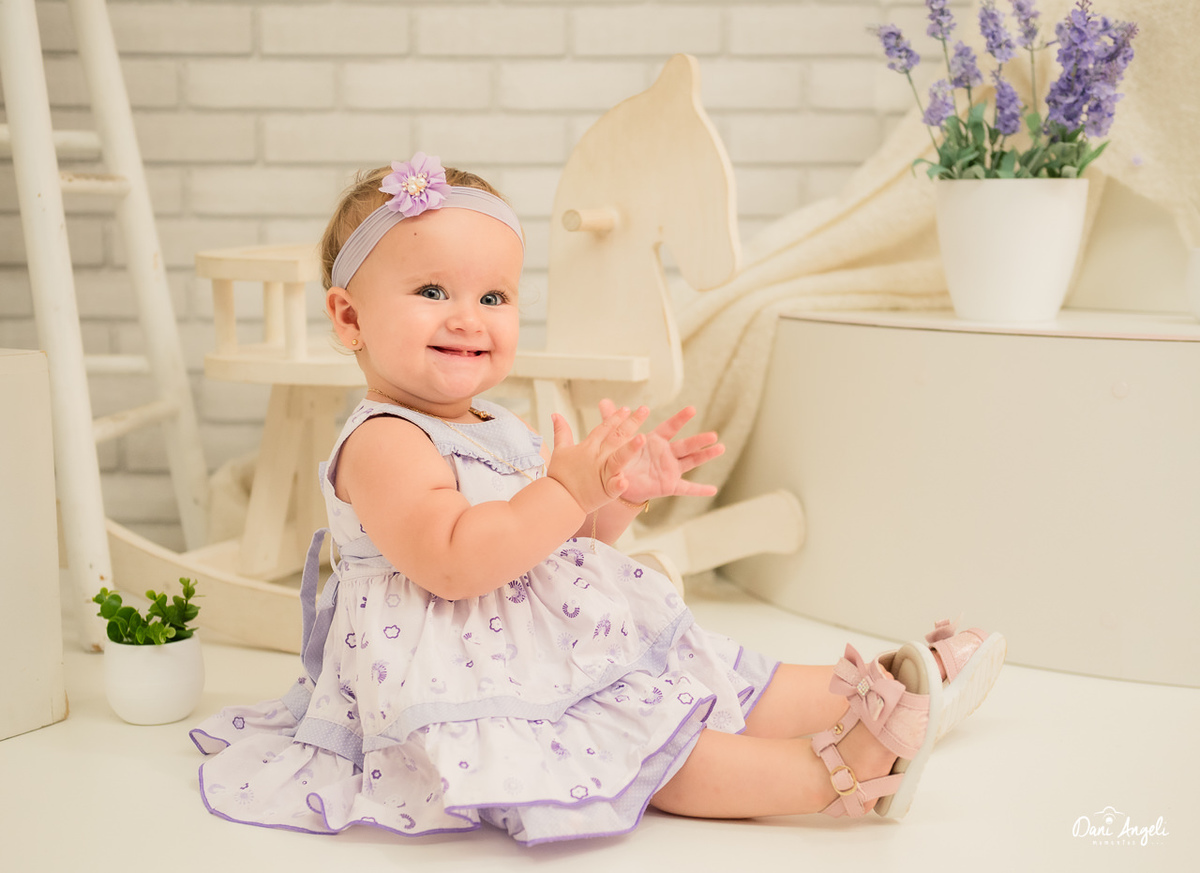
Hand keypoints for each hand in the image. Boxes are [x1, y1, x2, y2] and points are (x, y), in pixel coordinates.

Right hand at [547, 406, 648, 512]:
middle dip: (630, 423)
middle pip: (616, 437)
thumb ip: (561, 431)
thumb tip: (556, 414)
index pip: (604, 428)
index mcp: (588, 447)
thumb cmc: (560, 476)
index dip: (615, 418)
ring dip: (630, 448)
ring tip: (642, 438)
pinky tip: (625, 481)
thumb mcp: (560, 450)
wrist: (557, 499)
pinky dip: (618, 484)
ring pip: (619, 458)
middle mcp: (597, 457)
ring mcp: (602, 473)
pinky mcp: (604, 491)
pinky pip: (613, 486)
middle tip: (644, 410)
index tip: (626, 408)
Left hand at [598, 399, 723, 503]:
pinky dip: (699, 489)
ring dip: (705, 456)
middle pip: (686, 445)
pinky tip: (713, 490)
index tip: (691, 409)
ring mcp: (670, 469)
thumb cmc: (622, 457)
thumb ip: (612, 420)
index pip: (670, 428)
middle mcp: (666, 454)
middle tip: (713, 435)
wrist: (618, 481)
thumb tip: (604, 402)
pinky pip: (686, 488)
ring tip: (720, 449)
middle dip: (699, 440)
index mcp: (656, 441)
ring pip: (691, 461)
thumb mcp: (617, 439)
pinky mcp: (669, 485)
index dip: (680, 419)